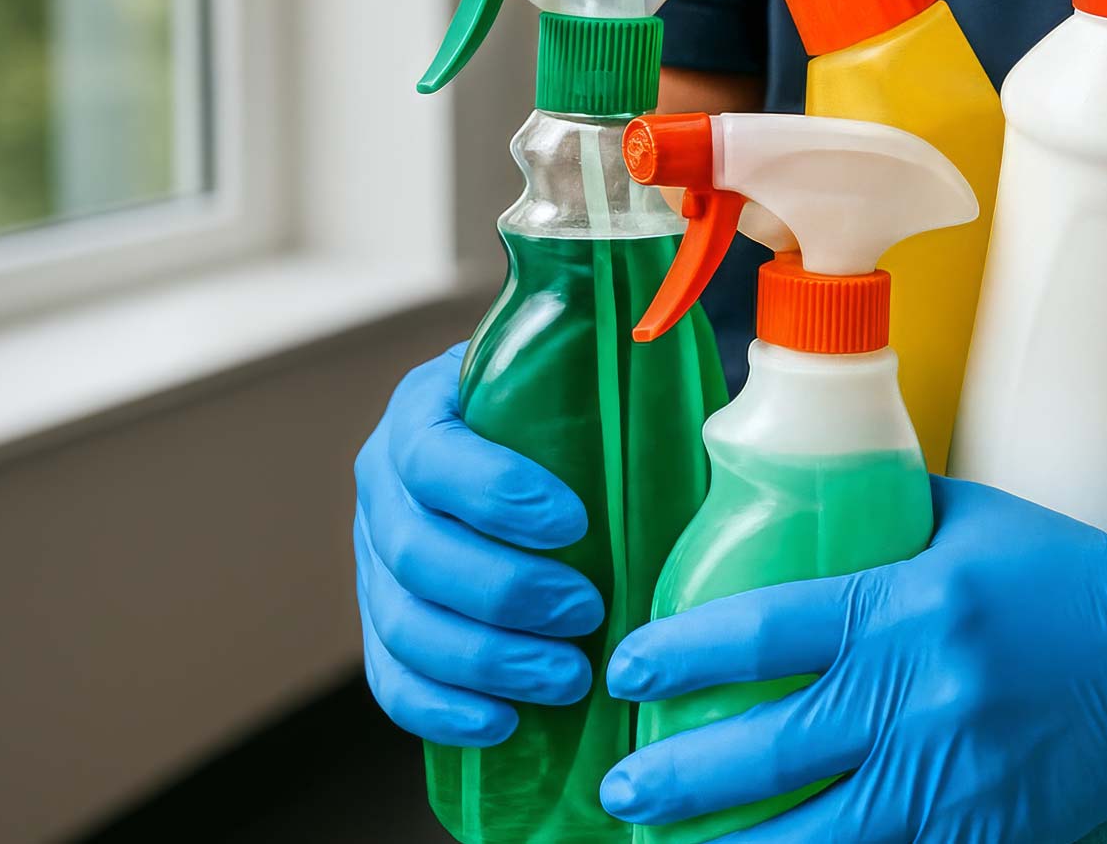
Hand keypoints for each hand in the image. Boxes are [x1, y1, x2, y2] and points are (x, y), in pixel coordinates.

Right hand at [353, 344, 601, 745]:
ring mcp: (374, 560)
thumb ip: (635, 396)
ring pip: (403, 624)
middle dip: (507, 592)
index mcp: (426, 410)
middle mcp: (384, 485)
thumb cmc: (576, 416)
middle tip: (589, 612)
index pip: (435, 455)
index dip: (495, 494)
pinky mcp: (385, 624)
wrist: (529, 442)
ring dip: (487, 661)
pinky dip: (441, 710)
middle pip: (417, 553)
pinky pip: (392, 679)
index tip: (575, 523)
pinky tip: (503, 722)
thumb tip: (732, 438)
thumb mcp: (593, 385)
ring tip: (569, 678)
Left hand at [601, 477, 1106, 841]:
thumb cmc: (1064, 580)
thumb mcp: (968, 522)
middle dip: (676, 780)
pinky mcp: (982, 834)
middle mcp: (920, 697)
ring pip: (816, 837)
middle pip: (766, 751)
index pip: (763, 635)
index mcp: (908, 607)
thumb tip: (796, 505)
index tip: (627, 673)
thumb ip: (881, 521)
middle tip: (624, 789)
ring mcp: (951, 778)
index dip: (680, 657)